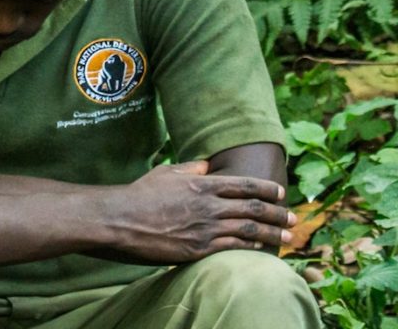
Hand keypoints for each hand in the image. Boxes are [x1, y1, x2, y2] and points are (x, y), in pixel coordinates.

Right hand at [104, 161, 296, 262]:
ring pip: (249, 229)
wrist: (121, 219)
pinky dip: (252, 248)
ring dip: (272, 233)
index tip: (281, 192)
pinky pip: (234, 248)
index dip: (266, 188)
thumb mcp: (165, 172)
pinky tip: (263, 249)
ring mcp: (205, 227)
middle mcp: (208, 205)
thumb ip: (189, 168)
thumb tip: (206, 164)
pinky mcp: (199, 248)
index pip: (243, 184)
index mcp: (201, 183)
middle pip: (253, 207)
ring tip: (287, 236)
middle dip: (277, 213)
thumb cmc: (140, 194)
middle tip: (293, 217)